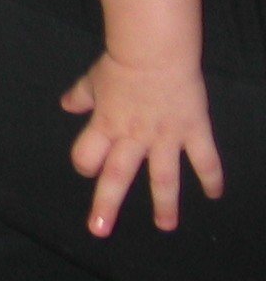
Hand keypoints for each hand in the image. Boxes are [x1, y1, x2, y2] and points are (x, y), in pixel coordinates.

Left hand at [61, 53, 223, 234]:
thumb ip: (81, 96)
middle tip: (99, 230)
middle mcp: (132, 137)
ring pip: (163, 178)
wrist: (154, 50)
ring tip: (165, 226)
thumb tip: (66, 105)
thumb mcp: (93, 79)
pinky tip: (215, 194)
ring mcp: (165, 137)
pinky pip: (204, 159)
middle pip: (116, 177)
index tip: (87, 167)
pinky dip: (211, 178)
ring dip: (164, 205)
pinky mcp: (193, 130)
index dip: (85, 162)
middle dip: (106, 205)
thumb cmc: (121, 63)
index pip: (87, 156)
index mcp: (105, 125)